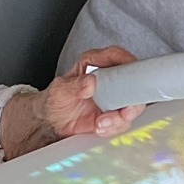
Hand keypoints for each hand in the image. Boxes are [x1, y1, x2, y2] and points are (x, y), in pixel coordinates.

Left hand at [0, 47, 142, 157]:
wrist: (51, 122)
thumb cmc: (54, 100)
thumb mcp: (60, 90)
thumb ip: (75, 85)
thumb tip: (91, 82)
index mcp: (95, 64)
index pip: (115, 56)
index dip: (127, 61)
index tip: (131, 72)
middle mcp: (108, 80)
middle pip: (132, 83)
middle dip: (131, 100)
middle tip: (123, 112)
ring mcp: (113, 98)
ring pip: (131, 106)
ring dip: (118, 118)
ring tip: (100, 123)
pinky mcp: (113, 115)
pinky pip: (122, 122)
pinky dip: (113, 127)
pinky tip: (99, 127)